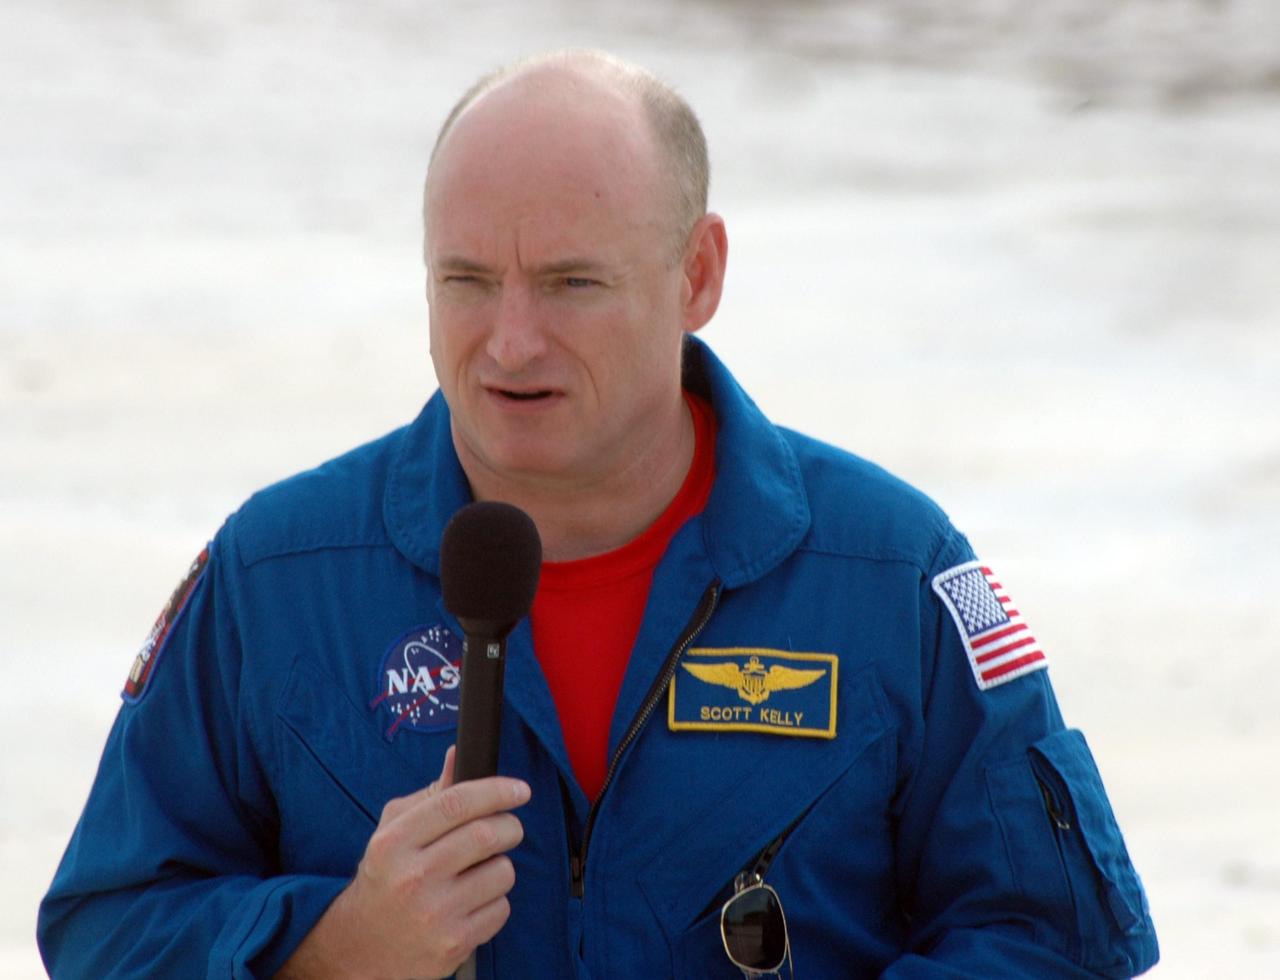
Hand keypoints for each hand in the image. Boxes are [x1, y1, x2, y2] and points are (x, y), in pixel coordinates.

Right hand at [277, 746, 529, 978]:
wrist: (360, 947)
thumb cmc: (385, 878)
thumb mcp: (394, 832)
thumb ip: (430, 796)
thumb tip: (456, 755)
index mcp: (394, 842)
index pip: (456, 803)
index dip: (496, 790)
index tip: (520, 790)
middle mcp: (413, 877)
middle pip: (486, 834)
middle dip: (510, 826)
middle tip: (508, 828)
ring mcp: (435, 914)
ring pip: (502, 872)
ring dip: (501, 866)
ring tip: (480, 871)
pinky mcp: (454, 944)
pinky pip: (502, 908)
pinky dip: (496, 901)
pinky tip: (472, 903)